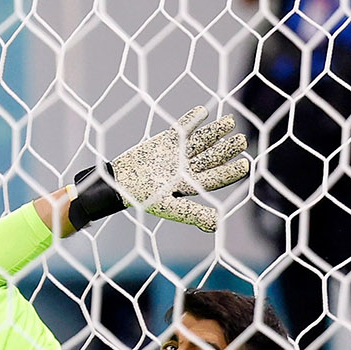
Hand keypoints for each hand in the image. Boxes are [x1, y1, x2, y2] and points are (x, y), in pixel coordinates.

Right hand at [69, 106, 249, 232]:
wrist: (117, 182)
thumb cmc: (141, 198)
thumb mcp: (167, 207)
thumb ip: (192, 214)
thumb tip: (216, 225)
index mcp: (190, 185)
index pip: (216, 177)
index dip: (231, 171)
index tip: (245, 164)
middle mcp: (187, 168)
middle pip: (213, 157)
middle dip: (228, 149)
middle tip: (241, 141)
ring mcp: (178, 154)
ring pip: (202, 141)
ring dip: (216, 131)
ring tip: (231, 121)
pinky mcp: (166, 141)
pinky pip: (182, 129)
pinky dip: (192, 120)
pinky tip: (203, 111)